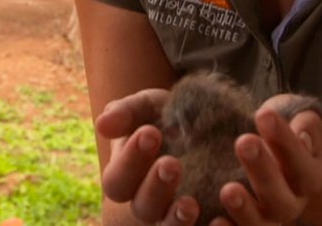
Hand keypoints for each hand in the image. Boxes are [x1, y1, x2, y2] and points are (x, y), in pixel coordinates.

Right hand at [95, 88, 202, 224]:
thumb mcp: (147, 106)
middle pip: (142, 207)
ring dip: (176, 217)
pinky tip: (219, 218)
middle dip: (155, 186)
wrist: (209, 120)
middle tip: (172, 163)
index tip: (150, 132)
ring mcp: (175, 213)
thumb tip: (102, 125)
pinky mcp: (206, 219)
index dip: (130, 160)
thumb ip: (125, 112)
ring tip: (190, 203)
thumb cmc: (167, 115)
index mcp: (127, 176)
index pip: (117, 180)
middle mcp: (148, 201)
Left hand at [211, 94, 321, 224]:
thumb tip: (302, 137)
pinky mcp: (246, 221)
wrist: (277, 152)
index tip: (264, 114)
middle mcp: (293, 202)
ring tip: (228, 191)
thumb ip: (307, 125)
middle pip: (282, 199)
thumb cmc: (288, 129)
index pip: (303, 163)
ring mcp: (268, 217)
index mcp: (313, 175)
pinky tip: (215, 221)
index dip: (285, 141)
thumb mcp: (301, 119)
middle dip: (263, 171)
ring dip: (245, 210)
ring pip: (262, 224)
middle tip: (244, 142)